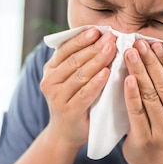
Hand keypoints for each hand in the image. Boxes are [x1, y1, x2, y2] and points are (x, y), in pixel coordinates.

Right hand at [40, 28, 116, 148]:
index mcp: (50, 69)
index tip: (99, 30)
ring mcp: (57, 97)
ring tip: (112, 49)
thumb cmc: (74, 101)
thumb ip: (79, 61)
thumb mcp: (71, 79)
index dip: (82, 38)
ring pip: (80, 74)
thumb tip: (101, 37)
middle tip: (111, 37)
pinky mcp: (68, 110)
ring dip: (98, 60)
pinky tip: (107, 72)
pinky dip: (96, 82)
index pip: (66, 49)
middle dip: (94, 47)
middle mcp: (49, 81)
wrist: (65, 133)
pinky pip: (84, 93)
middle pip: (75, 60)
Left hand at [122, 40, 162, 163]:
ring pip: (151, 96)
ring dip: (139, 72)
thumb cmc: (160, 131)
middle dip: (150, 62)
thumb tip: (154, 55)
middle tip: (138, 43)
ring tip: (130, 54)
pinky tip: (127, 79)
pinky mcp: (146, 139)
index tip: (154, 43)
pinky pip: (137, 112)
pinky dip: (132, 94)